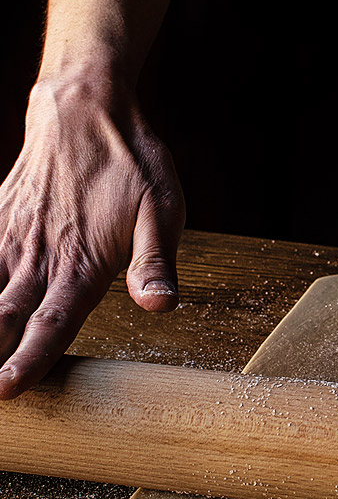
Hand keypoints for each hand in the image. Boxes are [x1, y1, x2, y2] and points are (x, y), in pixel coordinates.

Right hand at [0, 73, 184, 398]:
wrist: (86, 108)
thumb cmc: (132, 164)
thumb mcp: (161, 210)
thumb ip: (154, 262)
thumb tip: (161, 306)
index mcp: (82, 264)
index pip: (52, 322)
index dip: (30, 358)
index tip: (8, 390)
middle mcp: (40, 257)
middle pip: (4, 316)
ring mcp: (12, 238)